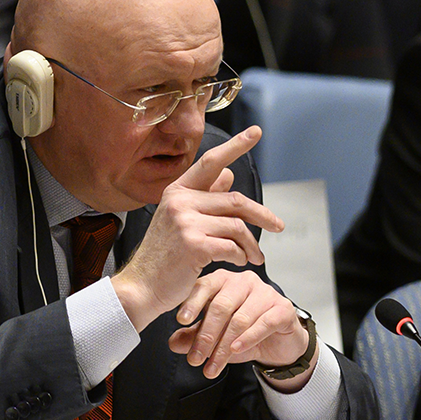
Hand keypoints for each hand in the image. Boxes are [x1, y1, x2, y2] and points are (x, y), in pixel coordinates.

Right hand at [112, 126, 283, 330]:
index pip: (211, 162)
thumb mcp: (181, 221)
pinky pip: (232, 247)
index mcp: (177, 191)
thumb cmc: (164, 256)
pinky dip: (240, 256)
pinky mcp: (193, 244)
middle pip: (235, 200)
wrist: (142, 287)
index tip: (256, 132)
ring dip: (251, 244)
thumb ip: (205, 197)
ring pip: (237, 226)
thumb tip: (229, 174)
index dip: (236, 145)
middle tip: (278, 226)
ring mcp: (185, 222)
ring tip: (255, 256)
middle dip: (262, 215)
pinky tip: (237, 262)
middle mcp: (180, 201)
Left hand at [167, 269, 310, 381]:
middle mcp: (244, 282)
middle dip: (206, 336)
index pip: (204, 286)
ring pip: (240, 319)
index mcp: (224, 280)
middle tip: (195, 358)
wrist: (278, 344)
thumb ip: (194, 335)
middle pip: (221, 306)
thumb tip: (173, 342)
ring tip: (213, 366)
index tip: (180, 321)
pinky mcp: (282, 309)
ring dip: (223, 347)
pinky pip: (263, 323)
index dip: (192, 304)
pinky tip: (236, 350)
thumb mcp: (215, 336)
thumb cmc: (245, 333)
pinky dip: (248, 339)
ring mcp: (265, 293)